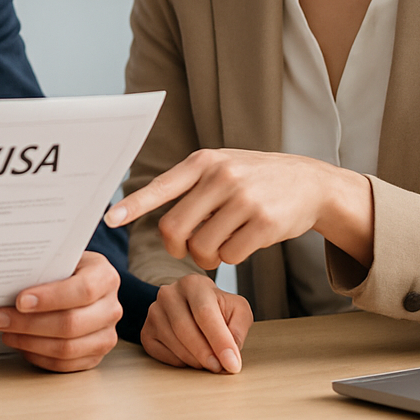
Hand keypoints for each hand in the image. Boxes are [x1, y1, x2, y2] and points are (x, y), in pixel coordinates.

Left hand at [0, 250, 122, 372]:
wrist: (83, 287)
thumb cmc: (68, 271)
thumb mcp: (61, 260)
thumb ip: (44, 268)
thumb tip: (7, 280)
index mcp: (106, 277)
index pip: (83, 290)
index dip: (50, 298)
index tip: (20, 301)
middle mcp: (111, 308)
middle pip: (71, 323)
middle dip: (29, 323)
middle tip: (0, 318)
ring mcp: (106, 336)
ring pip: (66, 349)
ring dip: (29, 343)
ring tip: (6, 332)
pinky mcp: (95, 357)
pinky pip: (65, 365)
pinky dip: (38, 357)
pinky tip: (21, 345)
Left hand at [104, 149, 374, 269]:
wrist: (309, 182)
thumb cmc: (255, 179)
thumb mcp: (221, 167)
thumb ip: (189, 186)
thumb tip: (152, 219)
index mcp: (203, 162)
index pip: (161, 186)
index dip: (134, 205)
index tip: (110, 219)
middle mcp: (221, 176)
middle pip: (174, 229)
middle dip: (177, 247)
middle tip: (187, 249)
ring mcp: (244, 199)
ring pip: (202, 248)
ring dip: (207, 256)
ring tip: (222, 243)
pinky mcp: (266, 223)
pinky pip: (230, 256)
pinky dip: (231, 258)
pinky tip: (243, 243)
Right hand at [141, 273, 252, 372]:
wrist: (192, 307)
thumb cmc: (216, 308)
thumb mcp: (237, 310)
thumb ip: (239, 328)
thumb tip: (231, 352)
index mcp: (193, 284)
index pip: (205, 314)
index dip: (220, 341)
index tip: (232, 364)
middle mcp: (169, 294)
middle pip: (185, 329)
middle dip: (206, 354)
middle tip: (220, 368)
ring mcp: (154, 313)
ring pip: (173, 343)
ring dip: (195, 360)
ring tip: (209, 363)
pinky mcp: (146, 331)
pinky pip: (160, 353)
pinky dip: (179, 362)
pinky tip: (191, 358)